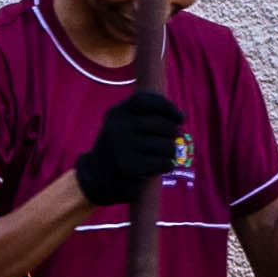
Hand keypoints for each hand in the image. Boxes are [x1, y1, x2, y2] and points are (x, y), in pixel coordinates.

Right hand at [70, 90, 184, 208]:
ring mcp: (122, 147)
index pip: (144, 100)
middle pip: (160, 124)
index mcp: (117, 113)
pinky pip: (162, 162)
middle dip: (173, 133)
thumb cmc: (120, 147)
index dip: (166, 106)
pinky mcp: (129, 167)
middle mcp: (118, 127)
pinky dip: (167, 164)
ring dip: (172, 151)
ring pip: (165, 145)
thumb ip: (147, 116)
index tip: (180, 117)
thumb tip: (181, 117)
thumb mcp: (125, 125)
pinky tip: (163, 165)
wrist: (96, 176)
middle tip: (174, 140)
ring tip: (167, 154)